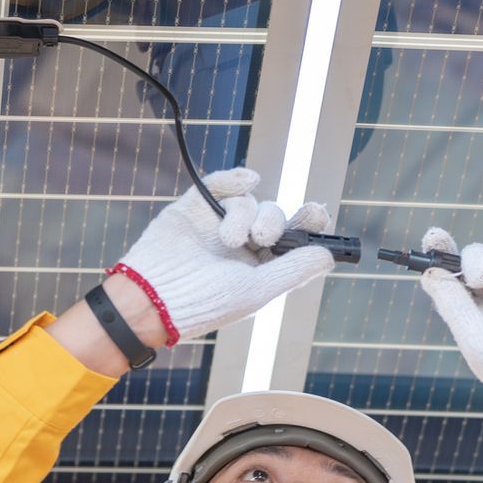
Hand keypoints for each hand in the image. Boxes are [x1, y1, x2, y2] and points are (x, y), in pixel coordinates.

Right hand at [113, 167, 335, 342]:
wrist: (152, 299)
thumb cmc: (205, 303)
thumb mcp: (257, 291)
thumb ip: (294, 269)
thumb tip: (329, 255)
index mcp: (258, 268)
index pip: (292, 239)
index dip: (308, 224)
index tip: (318, 212)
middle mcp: (240, 245)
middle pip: (273, 215)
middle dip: (274, 221)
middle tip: (263, 238)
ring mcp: (215, 225)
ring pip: (247, 201)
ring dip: (245, 215)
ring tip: (230, 240)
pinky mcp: (193, 209)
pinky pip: (218, 184)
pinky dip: (234, 179)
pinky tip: (248, 180)